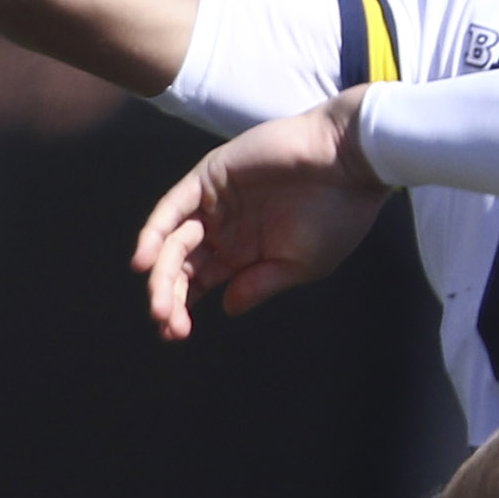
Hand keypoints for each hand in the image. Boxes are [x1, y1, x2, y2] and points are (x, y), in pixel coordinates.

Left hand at [136, 88, 389, 339]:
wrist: (353, 163)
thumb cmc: (338, 215)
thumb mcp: (302, 264)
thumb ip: (260, 284)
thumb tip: (226, 308)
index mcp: (245, 253)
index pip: (198, 283)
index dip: (182, 307)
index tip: (175, 334)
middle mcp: (224, 228)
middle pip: (180, 266)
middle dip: (168, 296)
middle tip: (166, 322)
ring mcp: (215, 201)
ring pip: (172, 241)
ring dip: (160, 273)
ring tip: (159, 304)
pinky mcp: (210, 176)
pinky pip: (173, 206)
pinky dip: (155, 232)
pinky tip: (146, 261)